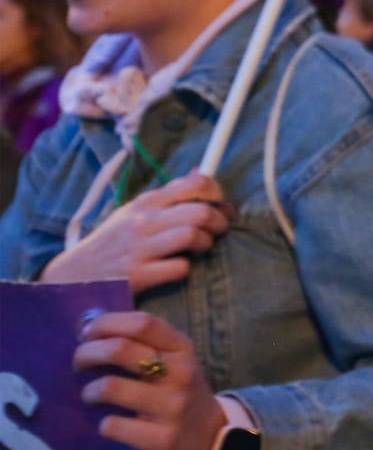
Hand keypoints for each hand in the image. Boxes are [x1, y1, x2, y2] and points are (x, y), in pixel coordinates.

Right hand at [40, 173, 229, 294]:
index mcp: (146, 202)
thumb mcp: (135, 211)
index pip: (194, 184)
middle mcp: (144, 221)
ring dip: (206, 243)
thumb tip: (200, 173)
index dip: (216, 193)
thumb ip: (169, 196)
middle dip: (220, 221)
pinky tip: (178, 267)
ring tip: (201, 248)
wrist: (74, 276)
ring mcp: (141, 247)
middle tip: (219, 230)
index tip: (221, 204)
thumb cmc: (113, 243)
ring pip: (192, 235)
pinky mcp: (138, 274)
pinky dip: (185, 268)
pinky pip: (179, 268)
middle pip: (201, 212)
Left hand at [73, 311, 227, 449]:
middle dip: (87, 353)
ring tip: (90, 396)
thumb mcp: (176, 363)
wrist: (211, 441)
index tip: (86, 333)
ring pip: (111, 387)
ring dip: (90, 392)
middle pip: (120, 349)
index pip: (143, 323)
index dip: (107, 323)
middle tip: (78, 363)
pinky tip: (109, 424)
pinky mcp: (163, 439)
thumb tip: (90, 331)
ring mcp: (173, 406)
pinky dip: (104, 424)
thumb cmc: (181, 394)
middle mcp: (181, 373)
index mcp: (182, 349)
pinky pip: (114, 425)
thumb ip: (144, 345)